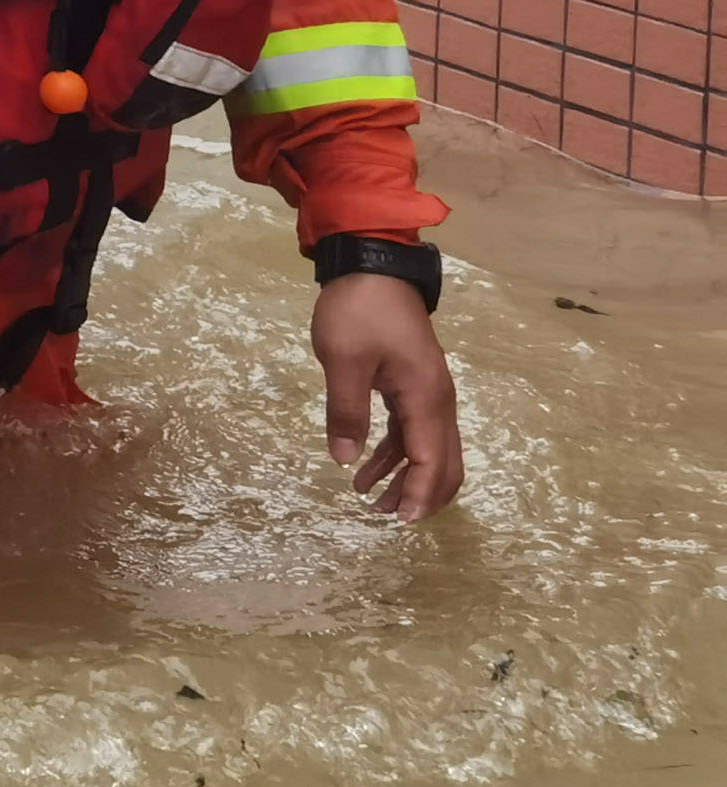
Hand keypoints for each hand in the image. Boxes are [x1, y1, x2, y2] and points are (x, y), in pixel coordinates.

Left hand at [315, 271, 464, 520]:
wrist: (373, 264)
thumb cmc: (358, 311)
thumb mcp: (343, 361)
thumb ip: (346, 411)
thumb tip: (345, 459)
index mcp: (426, 398)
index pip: (431, 460)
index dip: (418, 494)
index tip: (399, 521)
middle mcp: (437, 401)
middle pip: (443, 462)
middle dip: (419, 494)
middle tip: (386, 517)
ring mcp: (427, 392)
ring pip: (428, 448)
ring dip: (404, 476)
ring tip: (367, 500)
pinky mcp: (413, 384)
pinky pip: (411, 429)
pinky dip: (394, 453)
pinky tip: (364, 468)